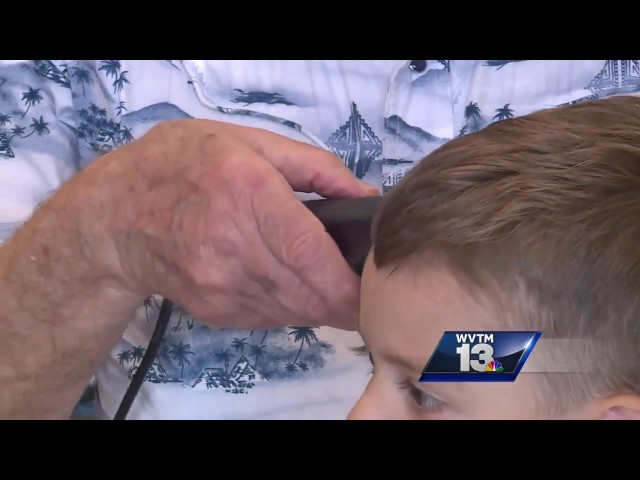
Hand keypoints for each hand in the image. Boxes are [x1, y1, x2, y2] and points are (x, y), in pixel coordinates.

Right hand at [91, 119, 378, 330]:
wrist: (115, 217)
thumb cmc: (183, 166)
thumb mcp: (249, 142)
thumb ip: (314, 167)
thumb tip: (365, 196)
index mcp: (247, 193)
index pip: (310, 254)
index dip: (349, 282)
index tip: (374, 290)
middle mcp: (232, 246)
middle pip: (308, 294)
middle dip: (345, 301)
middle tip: (362, 290)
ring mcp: (219, 285)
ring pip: (294, 312)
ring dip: (319, 305)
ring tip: (326, 284)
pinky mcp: (212, 311)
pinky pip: (269, 318)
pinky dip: (289, 307)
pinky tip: (285, 284)